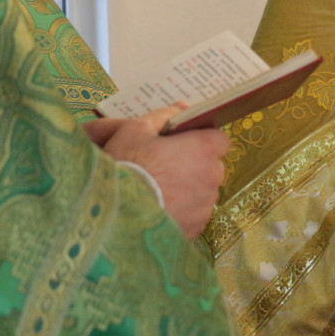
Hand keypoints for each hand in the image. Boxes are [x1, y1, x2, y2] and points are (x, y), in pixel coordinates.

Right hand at [83, 103, 229, 238]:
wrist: (114, 214)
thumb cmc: (126, 165)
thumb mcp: (135, 130)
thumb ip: (163, 116)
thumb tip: (182, 106)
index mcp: (203, 150)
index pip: (220, 140)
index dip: (204, 140)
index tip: (186, 143)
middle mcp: (212, 178)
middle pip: (212, 167)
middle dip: (196, 165)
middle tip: (166, 167)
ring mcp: (206, 206)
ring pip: (204, 193)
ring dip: (189, 190)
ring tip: (159, 190)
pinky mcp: (196, 229)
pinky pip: (194, 216)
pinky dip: (182, 213)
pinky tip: (159, 210)